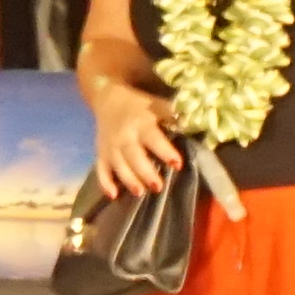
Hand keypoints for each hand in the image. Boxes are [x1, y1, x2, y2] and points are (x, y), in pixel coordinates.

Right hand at [88, 81, 186, 202]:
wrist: (108, 99)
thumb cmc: (139, 106)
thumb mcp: (157, 105)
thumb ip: (173, 115)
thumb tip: (194, 125)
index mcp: (141, 124)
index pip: (153, 139)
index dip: (165, 151)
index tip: (177, 164)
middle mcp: (124, 137)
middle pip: (134, 156)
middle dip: (145, 172)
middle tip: (158, 187)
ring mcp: (110, 147)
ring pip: (118, 165)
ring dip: (128, 179)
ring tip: (140, 192)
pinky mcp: (100, 154)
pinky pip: (100, 170)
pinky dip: (105, 183)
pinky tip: (113, 195)